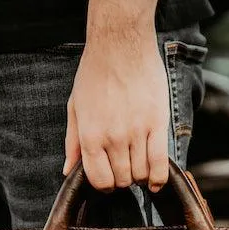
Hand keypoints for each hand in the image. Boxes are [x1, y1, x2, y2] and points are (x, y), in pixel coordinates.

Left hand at [64, 31, 169, 192]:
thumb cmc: (95, 73)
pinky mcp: (157, 123)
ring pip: (141, 174)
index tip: (108, 180)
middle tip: (124, 168)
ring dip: (139, 176)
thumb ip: (72, 142)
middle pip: (122, 179)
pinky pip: (161, 163)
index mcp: (90, 135)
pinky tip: (156, 181)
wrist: (120, 44)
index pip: (99, 180)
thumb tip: (67, 171)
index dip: (104, 186)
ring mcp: (136, 132)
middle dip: (122, 179)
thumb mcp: (75, 107)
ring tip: (138, 164)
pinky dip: (159, 178)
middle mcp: (113, 137)